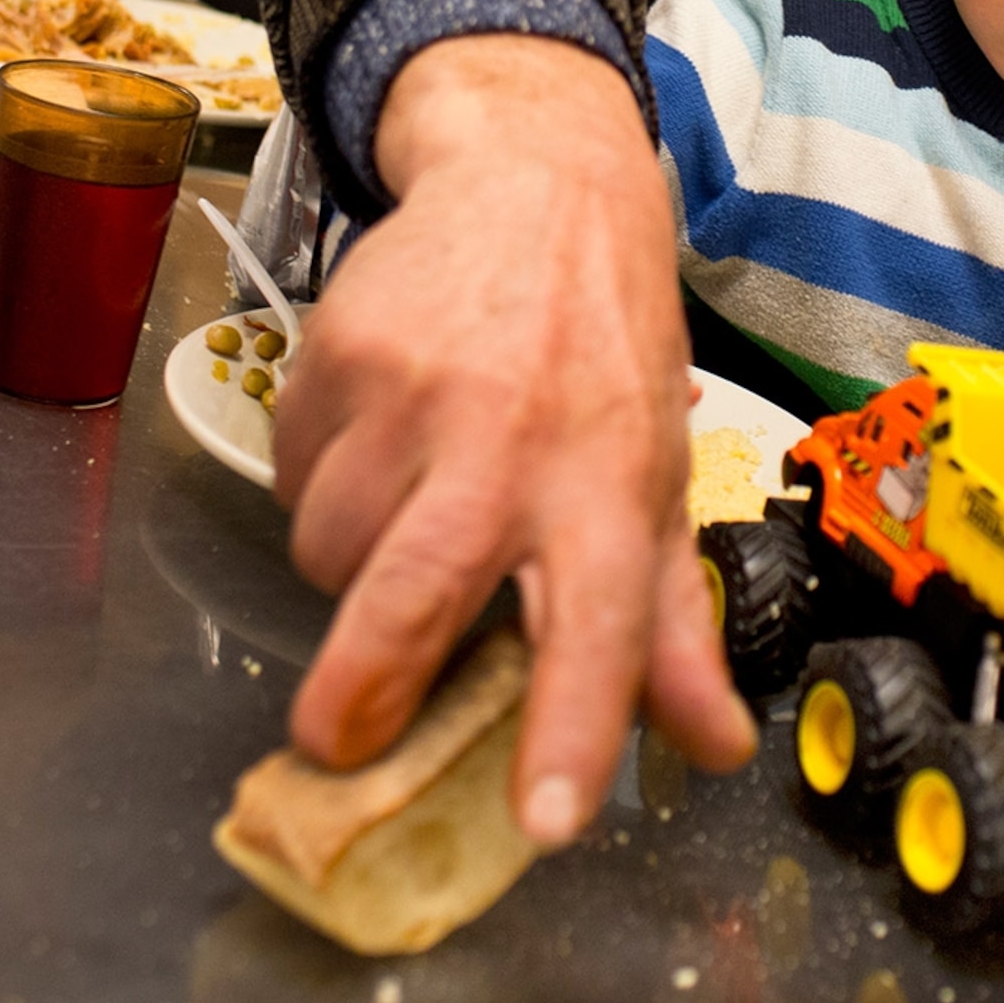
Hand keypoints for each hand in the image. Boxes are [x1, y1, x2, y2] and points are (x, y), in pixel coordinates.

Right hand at [273, 33, 757, 844]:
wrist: (534, 182)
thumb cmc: (600, 349)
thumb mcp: (653, 475)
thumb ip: (670, 624)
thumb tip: (709, 749)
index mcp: (608, 486)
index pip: (603, 628)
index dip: (573, 731)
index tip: (545, 820)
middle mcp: (513, 444)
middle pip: (414, 599)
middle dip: (361, 691)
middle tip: (336, 744)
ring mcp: (416, 397)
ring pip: (331, 551)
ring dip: (348, 565)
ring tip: (405, 510)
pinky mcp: (340, 356)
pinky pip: (294, 476)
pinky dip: (318, 484)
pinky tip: (376, 437)